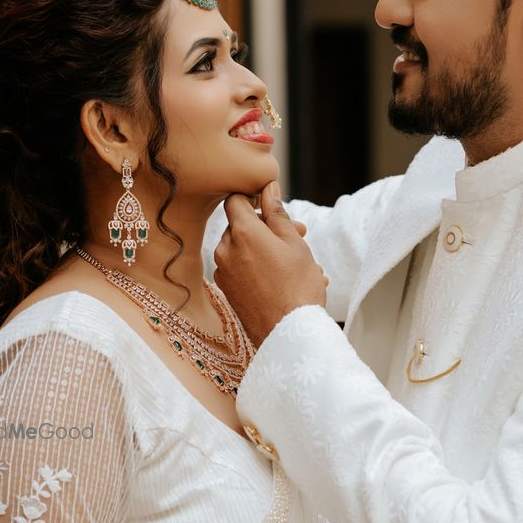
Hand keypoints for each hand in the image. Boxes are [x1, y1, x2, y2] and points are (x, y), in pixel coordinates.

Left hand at [215, 181, 327, 348]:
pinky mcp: (226, 289)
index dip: (253, 199)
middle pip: (240, 225)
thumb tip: (267, 188)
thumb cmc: (297, 287)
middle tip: (300, 235)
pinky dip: (259, 267)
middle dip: (267, 227)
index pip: (235, 199)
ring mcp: (223, 271)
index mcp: (242, 233)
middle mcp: (225, 249)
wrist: (288, 334)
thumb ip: (277, 212)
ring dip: (267, 249)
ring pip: (243, 248)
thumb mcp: (294, 243)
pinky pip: (241, 268)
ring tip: (299, 263)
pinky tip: (285, 279)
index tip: (272, 207)